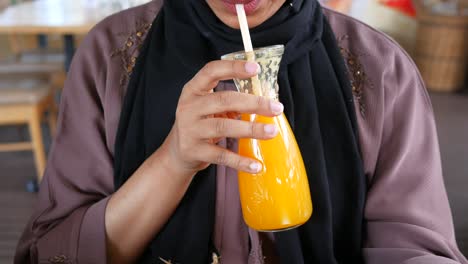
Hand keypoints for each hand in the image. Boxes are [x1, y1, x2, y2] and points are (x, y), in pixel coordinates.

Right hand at [160, 60, 283, 177]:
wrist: (177, 153)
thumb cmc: (200, 124)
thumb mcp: (208, 107)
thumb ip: (230, 100)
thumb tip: (266, 101)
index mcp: (193, 90)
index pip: (211, 71)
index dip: (233, 68)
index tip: (255, 68)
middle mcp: (189, 108)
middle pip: (223, 100)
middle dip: (253, 103)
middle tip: (276, 108)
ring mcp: (190, 130)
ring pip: (223, 127)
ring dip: (251, 130)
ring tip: (271, 131)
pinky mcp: (194, 151)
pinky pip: (221, 155)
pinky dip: (240, 161)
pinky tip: (256, 165)